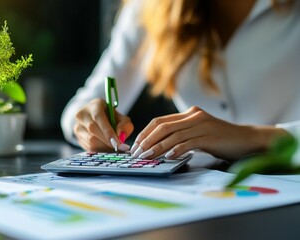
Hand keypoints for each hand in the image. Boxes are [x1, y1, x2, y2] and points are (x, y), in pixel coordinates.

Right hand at [73, 99, 133, 151]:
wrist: (97, 120)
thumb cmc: (111, 119)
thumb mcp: (121, 118)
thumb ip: (124, 125)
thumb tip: (120, 136)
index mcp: (94, 105)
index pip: (98, 117)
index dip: (107, 131)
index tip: (117, 142)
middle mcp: (82, 114)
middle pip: (92, 129)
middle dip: (107, 141)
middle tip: (118, 148)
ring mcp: (78, 125)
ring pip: (90, 140)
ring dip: (103, 146)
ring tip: (113, 148)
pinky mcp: (77, 137)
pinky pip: (88, 146)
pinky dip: (99, 150)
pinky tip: (106, 148)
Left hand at [130, 106, 289, 160]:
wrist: (247, 139)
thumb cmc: (220, 139)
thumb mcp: (197, 132)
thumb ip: (181, 134)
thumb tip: (157, 145)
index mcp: (188, 113)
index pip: (159, 121)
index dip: (145, 133)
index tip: (135, 145)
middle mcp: (194, 116)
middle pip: (162, 127)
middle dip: (147, 140)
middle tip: (137, 153)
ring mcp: (202, 125)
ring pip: (173, 135)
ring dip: (157, 147)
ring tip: (147, 157)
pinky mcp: (210, 136)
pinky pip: (188, 143)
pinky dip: (176, 150)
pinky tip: (168, 157)